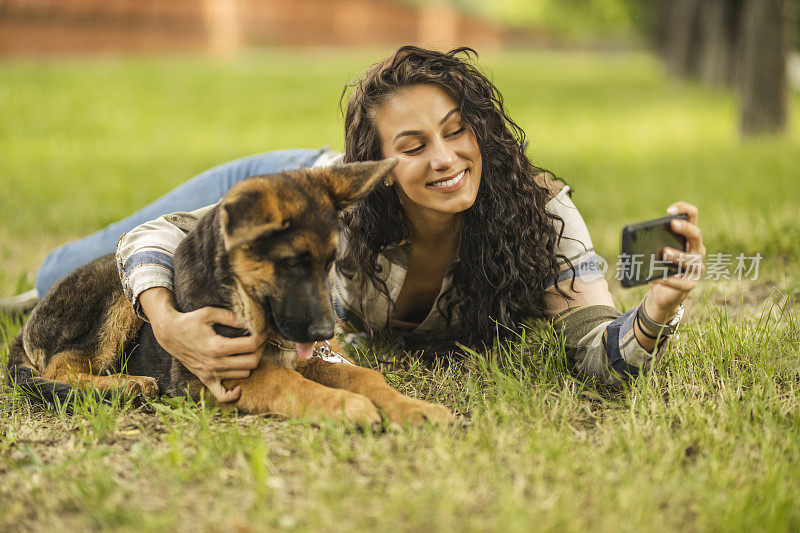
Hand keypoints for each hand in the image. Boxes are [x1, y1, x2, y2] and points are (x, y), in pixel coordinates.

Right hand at [139, 288, 265, 402]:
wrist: (169, 334)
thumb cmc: (190, 321)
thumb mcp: (209, 313)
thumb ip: (231, 317)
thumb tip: (250, 322)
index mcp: (217, 346)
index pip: (250, 345)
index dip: (262, 336)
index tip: (265, 329)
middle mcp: (215, 363)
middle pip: (252, 361)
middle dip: (261, 349)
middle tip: (261, 339)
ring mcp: (210, 373)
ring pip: (244, 374)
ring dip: (252, 363)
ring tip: (251, 351)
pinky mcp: (205, 379)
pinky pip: (222, 395)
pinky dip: (233, 394)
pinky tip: (240, 386)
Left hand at [645, 201, 706, 321]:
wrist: (662, 293)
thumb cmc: (658, 266)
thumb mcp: (653, 251)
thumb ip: (650, 242)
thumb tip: (636, 237)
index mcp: (687, 238)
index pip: (692, 216)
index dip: (684, 209)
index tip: (669, 210)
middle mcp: (696, 250)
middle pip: (696, 235)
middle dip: (686, 228)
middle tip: (672, 224)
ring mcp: (696, 268)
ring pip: (692, 259)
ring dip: (678, 255)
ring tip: (664, 252)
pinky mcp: (689, 284)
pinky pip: (682, 282)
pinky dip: (669, 280)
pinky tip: (657, 278)